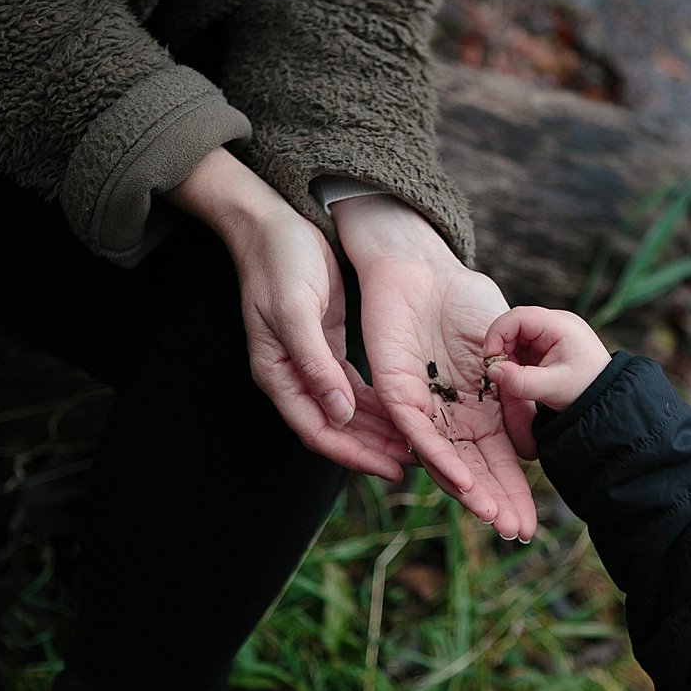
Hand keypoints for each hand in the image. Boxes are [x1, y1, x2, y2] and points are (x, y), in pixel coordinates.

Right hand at [165, 148, 409, 480]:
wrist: (273, 223)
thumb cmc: (280, 262)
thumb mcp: (296, 310)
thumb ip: (315, 363)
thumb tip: (340, 412)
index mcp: (276, 374)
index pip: (317, 431)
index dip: (354, 455)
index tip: (393, 467)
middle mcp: (292, 377)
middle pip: (336, 430)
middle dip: (374, 451)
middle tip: (418, 464)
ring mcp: (309, 364)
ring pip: (347, 413)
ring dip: (379, 431)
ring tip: (418, 446)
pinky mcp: (326, 348)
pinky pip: (353, 388)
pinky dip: (377, 403)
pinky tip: (405, 412)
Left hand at [333, 195, 536, 540]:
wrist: (422, 264)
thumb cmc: (461, 299)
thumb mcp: (503, 346)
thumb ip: (516, 390)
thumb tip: (530, 438)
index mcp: (475, 409)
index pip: (495, 459)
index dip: (511, 490)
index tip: (530, 523)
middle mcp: (447, 416)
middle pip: (471, 469)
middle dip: (493, 501)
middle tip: (514, 533)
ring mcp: (421, 407)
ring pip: (443, 458)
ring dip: (468, 489)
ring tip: (491, 515)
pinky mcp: (395, 390)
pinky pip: (416, 431)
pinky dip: (440, 457)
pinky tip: (461, 481)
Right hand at [483, 307, 611, 456]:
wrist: (606, 398)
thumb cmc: (584, 390)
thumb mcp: (550, 388)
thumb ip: (519, 381)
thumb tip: (491, 371)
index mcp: (559, 325)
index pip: (517, 317)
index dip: (497, 335)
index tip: (490, 359)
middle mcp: (556, 322)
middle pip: (514, 324)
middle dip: (502, 347)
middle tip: (499, 371)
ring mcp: (552, 331)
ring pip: (517, 335)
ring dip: (508, 354)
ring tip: (513, 376)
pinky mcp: (549, 343)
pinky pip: (524, 344)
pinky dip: (516, 358)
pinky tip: (520, 374)